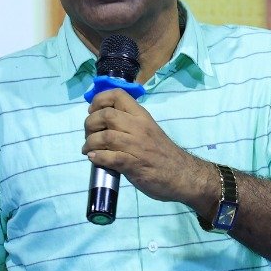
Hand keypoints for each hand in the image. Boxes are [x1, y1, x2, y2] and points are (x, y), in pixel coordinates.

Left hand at [82, 90, 210, 207]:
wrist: (183, 175)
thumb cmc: (163, 153)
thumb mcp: (148, 130)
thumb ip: (129, 124)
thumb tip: (102, 124)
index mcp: (142, 116)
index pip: (117, 95)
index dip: (99, 99)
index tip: (92, 110)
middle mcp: (139, 127)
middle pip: (106, 115)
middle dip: (90, 124)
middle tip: (89, 135)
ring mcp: (136, 146)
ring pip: (104, 137)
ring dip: (90, 143)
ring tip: (88, 150)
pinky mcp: (134, 165)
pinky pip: (109, 157)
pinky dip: (97, 158)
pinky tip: (94, 159)